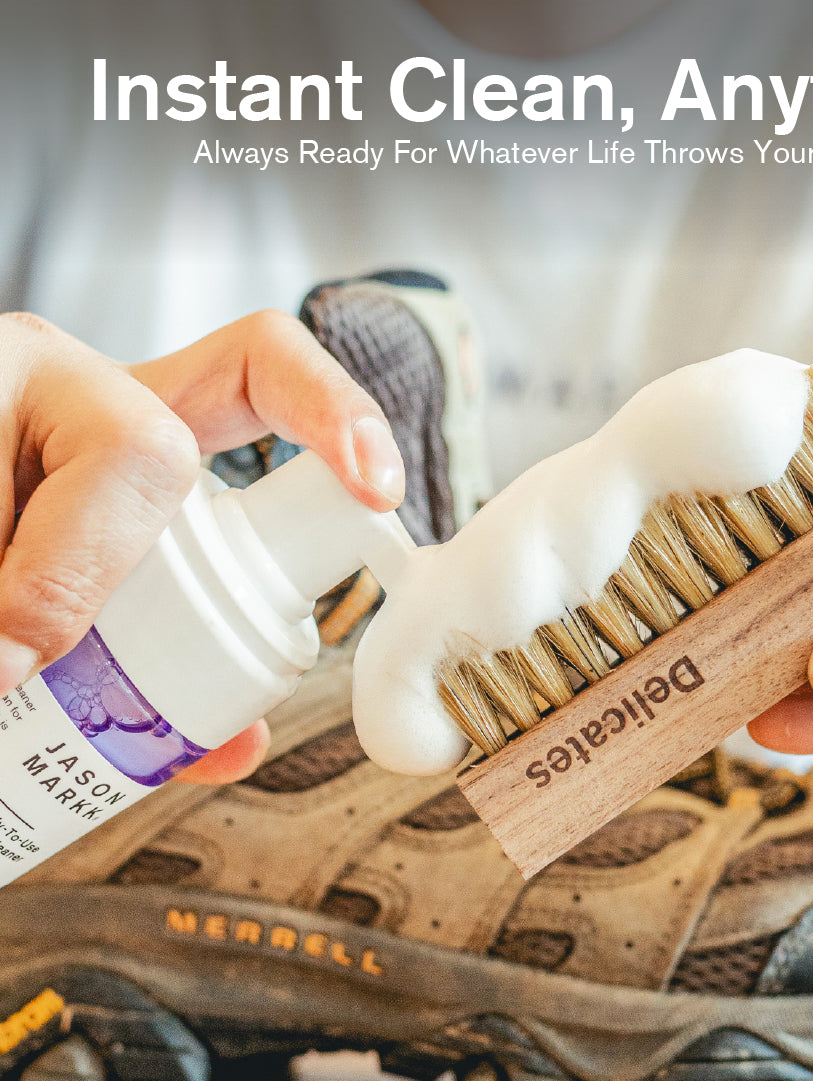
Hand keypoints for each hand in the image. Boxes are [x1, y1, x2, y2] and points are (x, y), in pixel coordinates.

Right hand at [0, 310, 404, 781]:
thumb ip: (176, 663)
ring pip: (13, 495)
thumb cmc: (18, 575)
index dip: (335, 409)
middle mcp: (69, 379)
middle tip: (18, 668)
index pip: (261, 365)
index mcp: (142, 415)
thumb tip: (238, 746)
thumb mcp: (101, 601)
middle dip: (85, 577)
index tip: (378, 489)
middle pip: (150, 449)